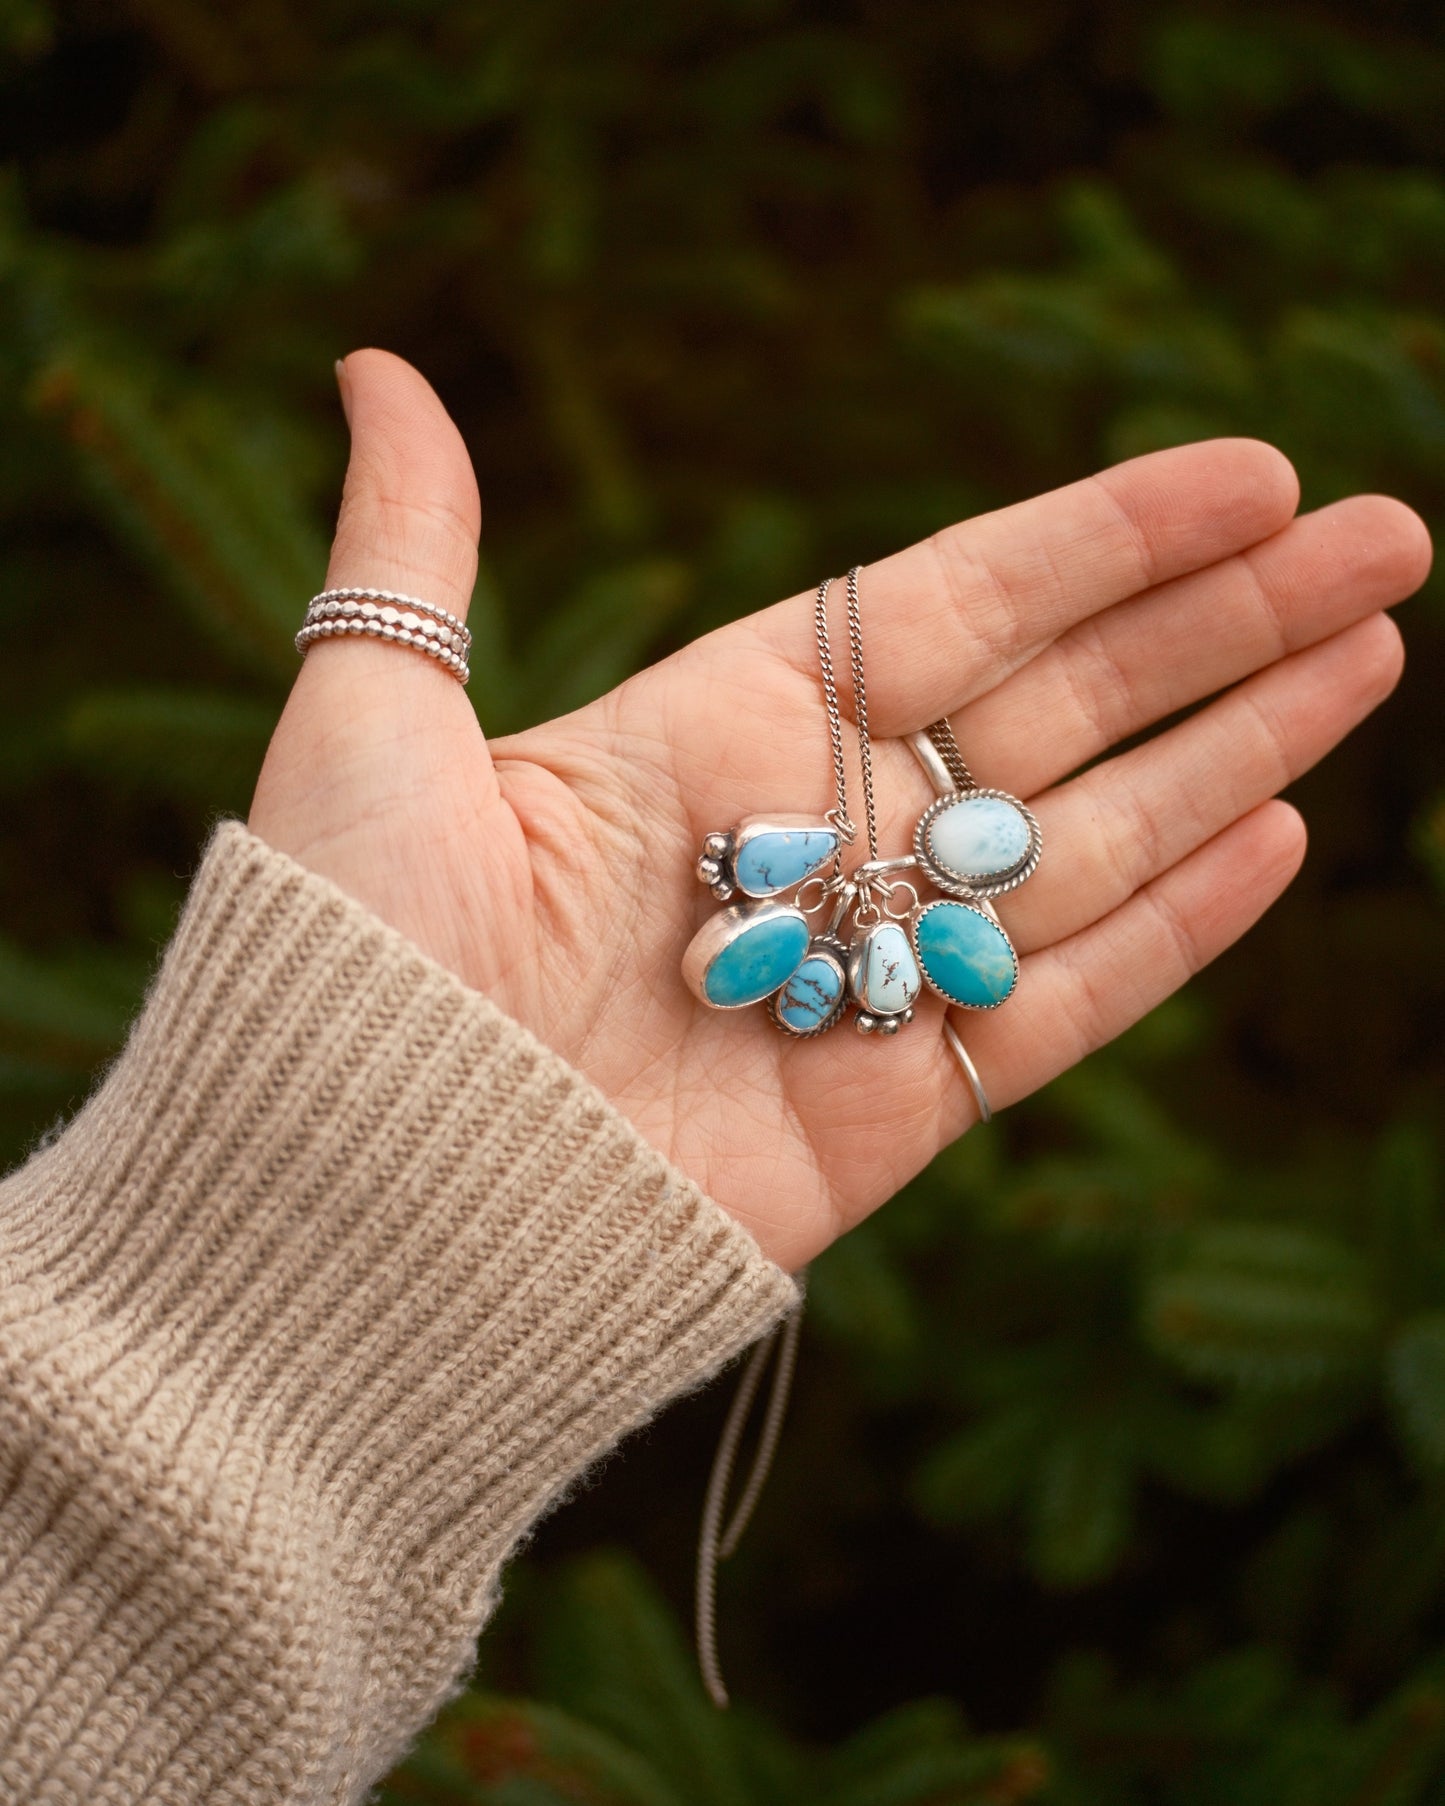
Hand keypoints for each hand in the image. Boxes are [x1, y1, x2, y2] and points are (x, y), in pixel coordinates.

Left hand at [250, 350, 1429, 1270]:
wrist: (364, 1201)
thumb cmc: (350, 959)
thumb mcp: (371, 719)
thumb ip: (415, 548)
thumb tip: (372, 365)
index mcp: (722, 726)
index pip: (961, 600)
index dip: (1110, 538)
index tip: (1248, 480)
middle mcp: (819, 836)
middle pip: (1064, 702)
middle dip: (1227, 620)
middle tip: (1383, 538)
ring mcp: (874, 968)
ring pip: (1095, 834)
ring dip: (1242, 744)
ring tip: (1373, 652)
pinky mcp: (905, 1101)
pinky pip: (1072, 997)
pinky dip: (1182, 923)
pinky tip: (1285, 830)